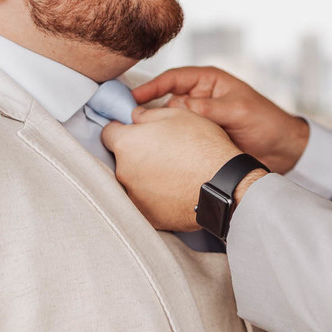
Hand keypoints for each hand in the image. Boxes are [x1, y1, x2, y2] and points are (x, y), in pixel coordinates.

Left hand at [102, 108, 247, 231]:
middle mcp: (124, 172)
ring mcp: (135, 197)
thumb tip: (135, 116)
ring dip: (146, 177)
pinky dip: (156, 198)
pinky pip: (147, 203)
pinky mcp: (149, 216)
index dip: (122, 130)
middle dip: (136, 155)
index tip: (136, 133)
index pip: (108, 133)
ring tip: (173, 174)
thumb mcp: (177, 115)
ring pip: (134, 183)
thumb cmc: (203, 146)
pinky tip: (175, 191)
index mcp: (126, 144)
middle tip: (163, 153)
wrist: (224, 185)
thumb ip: (148, 114)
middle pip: (121, 160)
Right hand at [132, 67, 310, 173]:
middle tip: (129, 123)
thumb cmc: (266, 122)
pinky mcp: (200, 140)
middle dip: (147, 110)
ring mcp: (198, 120)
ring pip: (169, 122)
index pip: (173, 78)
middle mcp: (199, 98)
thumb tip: (178, 109)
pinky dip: (168, 144)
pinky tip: (157, 153)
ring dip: (158, 129)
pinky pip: (179, 139)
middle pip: (165, 100)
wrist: (283, 150)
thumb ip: (209, 109)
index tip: (131, 98)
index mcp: (208, 81)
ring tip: (140, 140)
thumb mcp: (239, 110)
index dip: (151, 87)